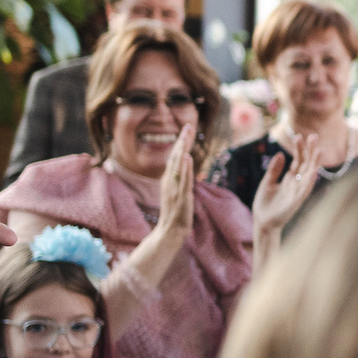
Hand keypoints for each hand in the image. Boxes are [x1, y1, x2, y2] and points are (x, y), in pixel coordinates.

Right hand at [154, 121, 198, 238]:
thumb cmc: (174, 212)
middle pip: (176, 157)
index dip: (181, 143)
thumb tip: (184, 165)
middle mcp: (170, 181)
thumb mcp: (176, 192)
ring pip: (178, 166)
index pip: (175, 156)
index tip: (187, 128)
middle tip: (188, 126)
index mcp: (169, 179)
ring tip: (186, 136)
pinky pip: (184, 180)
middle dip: (182, 141)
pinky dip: (185, 168)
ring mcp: (174, 188)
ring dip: (182, 150)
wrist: (169, 231)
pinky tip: (187, 158)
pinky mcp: (181, 197)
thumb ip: (179, 178)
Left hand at [250, 133, 322, 241]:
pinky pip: (304, 191)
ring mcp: (297, 193)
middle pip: (306, 164)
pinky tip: (313, 173)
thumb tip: (281, 153)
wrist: (262, 222)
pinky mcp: (294, 203)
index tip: (299, 136)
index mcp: (290, 178)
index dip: (299, 149)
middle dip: (311, 151)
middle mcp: (296, 184)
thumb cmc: (265, 203)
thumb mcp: (267, 182)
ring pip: (309, 175)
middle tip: (314, 136)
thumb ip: (274, 169)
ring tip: (319, 150)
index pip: (298, 160)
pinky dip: (309, 182)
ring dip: (315, 163)